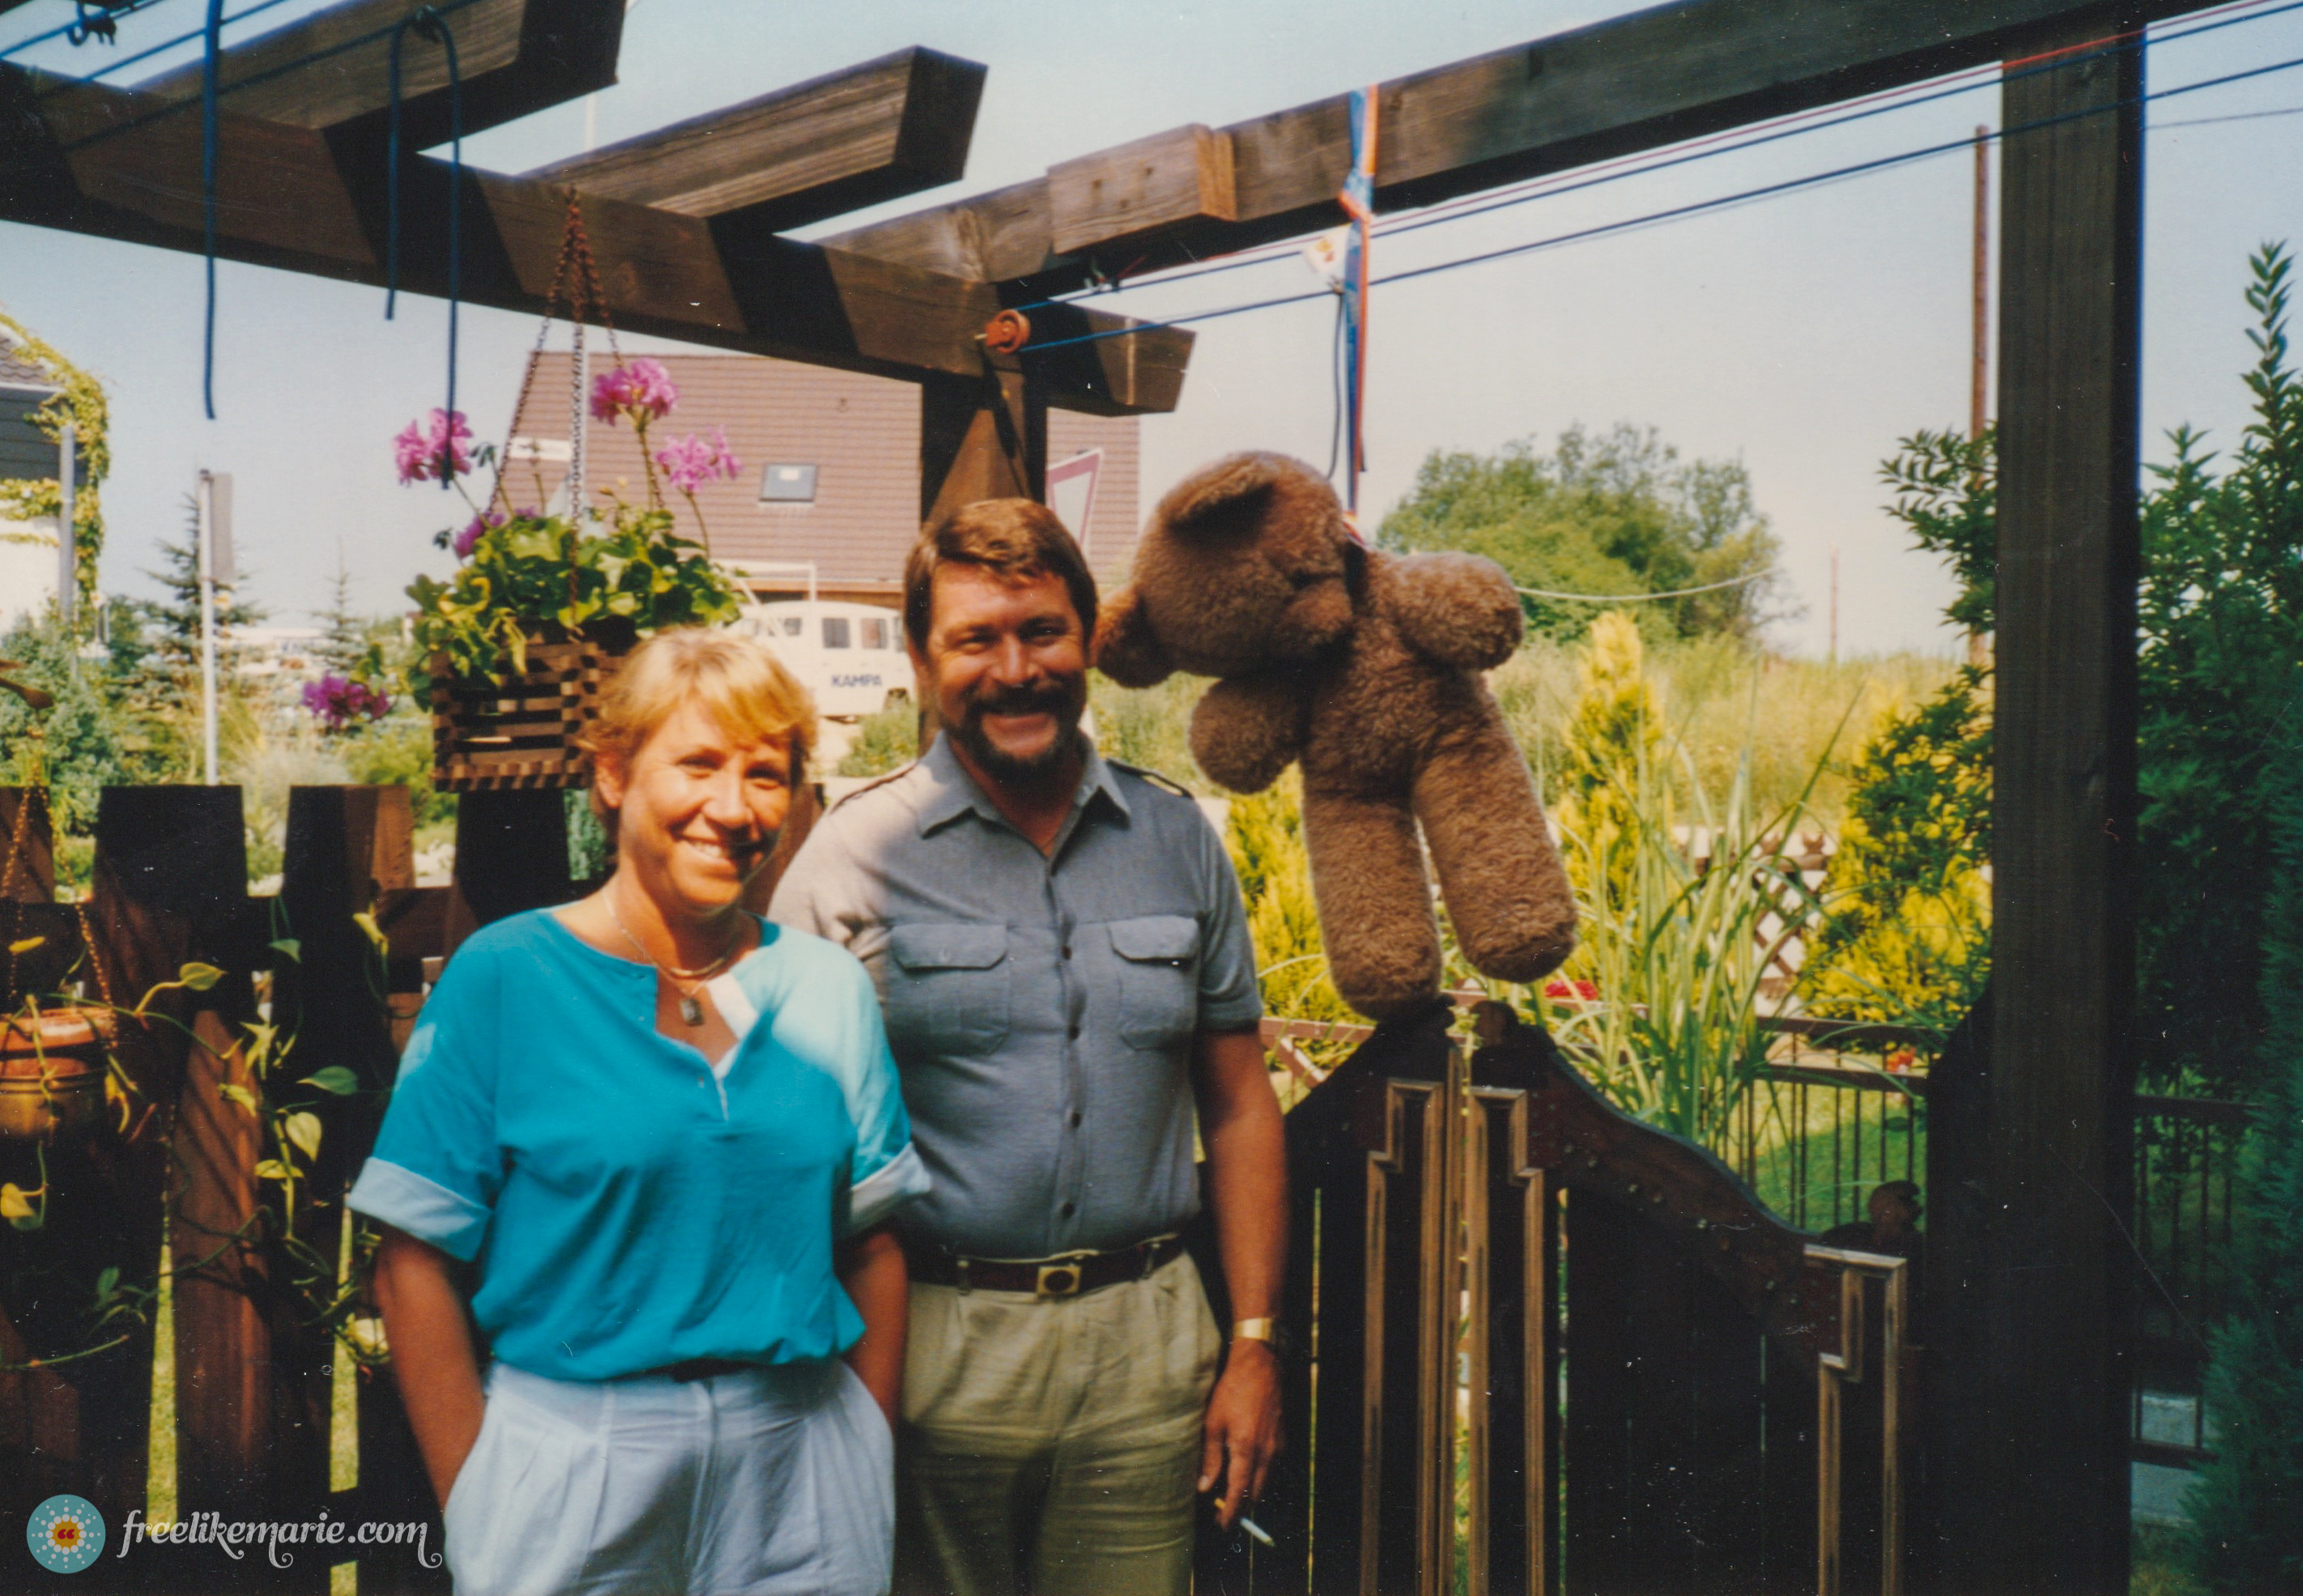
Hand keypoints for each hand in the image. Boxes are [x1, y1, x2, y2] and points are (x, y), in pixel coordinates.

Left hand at [1199, 1338, 1283, 1528]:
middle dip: (1241, 1504)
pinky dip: (1259, 1473)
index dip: (1230, 1513)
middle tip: (1222, 1507)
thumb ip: (1210, 1458)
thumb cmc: (1231, 1391)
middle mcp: (1266, 1453)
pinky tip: (1244, 1463)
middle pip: (1256, 1494)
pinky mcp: (1282, 1439)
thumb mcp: (1213, 1423)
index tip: (1222, 1526)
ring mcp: (1278, 1447)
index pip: (1239, 1493)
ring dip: (1251, 1488)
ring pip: (1265, 1481)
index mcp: (1246, 1450)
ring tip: (1230, 1485)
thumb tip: (1204, 1488)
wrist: (1259, 1366)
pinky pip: (1272, 1466)